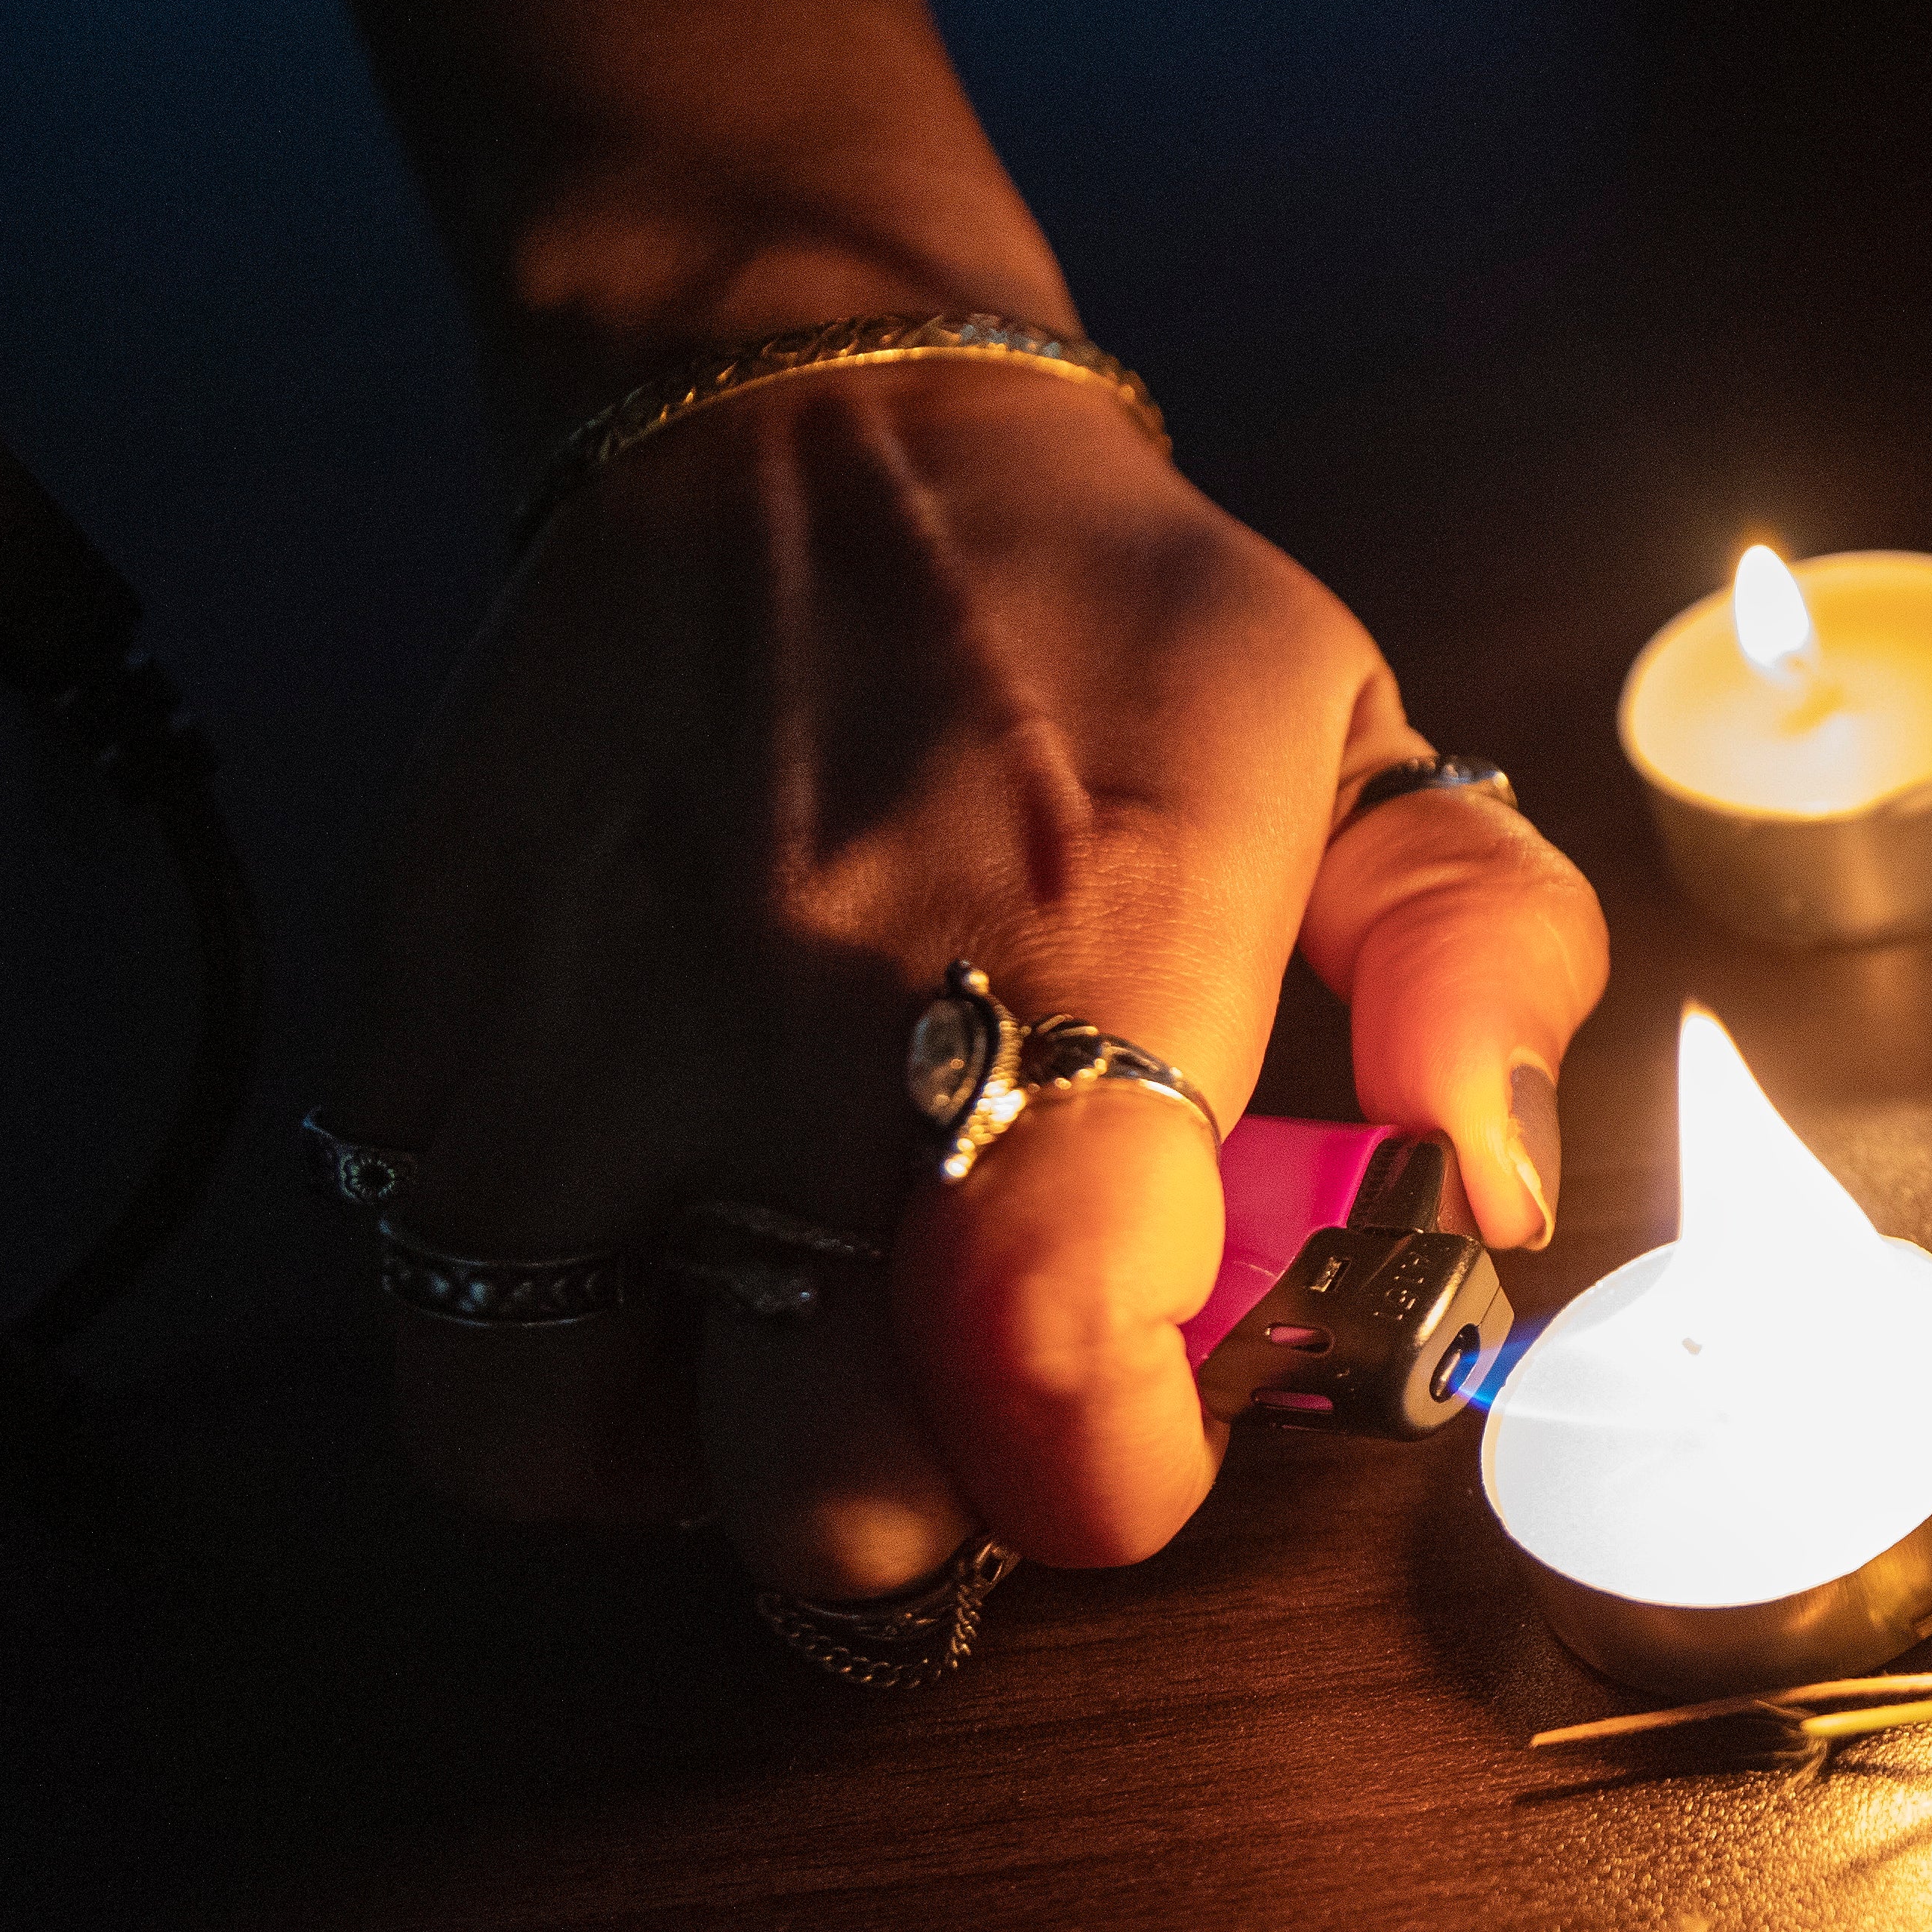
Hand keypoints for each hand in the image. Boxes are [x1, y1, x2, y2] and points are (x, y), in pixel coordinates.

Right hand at [329, 359, 1606, 1603]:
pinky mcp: (433, 1056)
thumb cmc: (1102, 622)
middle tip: (1007, 1374)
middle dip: (956, 1493)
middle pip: (841, 1498)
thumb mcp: (1365, 739)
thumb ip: (1485, 960)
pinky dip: (576, 1385)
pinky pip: (464, 1362)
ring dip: (737, 1459)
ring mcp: (590, 1056)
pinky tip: (697, 1280)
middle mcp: (809, 1032)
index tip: (1154, 1414)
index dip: (1121, 1467)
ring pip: (604, 1459)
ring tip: (836, 1339)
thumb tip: (1498, 1187)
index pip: (1051, 1349)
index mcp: (1080, 948)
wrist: (794, 433)